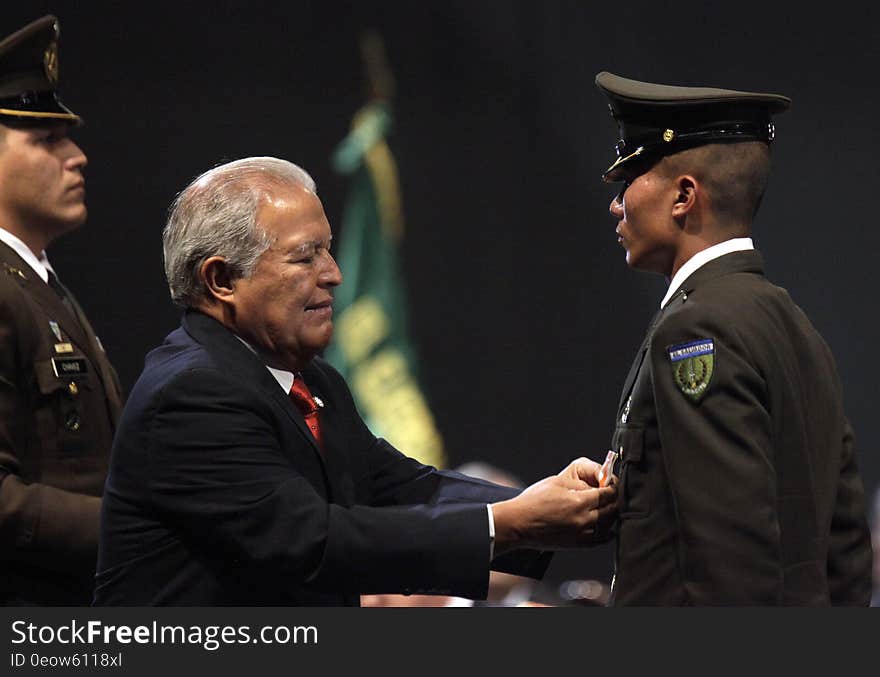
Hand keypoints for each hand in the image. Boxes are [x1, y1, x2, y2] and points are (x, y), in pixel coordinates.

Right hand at [490, 457, 617, 553]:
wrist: (518, 524)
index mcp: (579, 501)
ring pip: (609, 525)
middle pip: (612, 509)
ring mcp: (582, 534)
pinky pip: (601, 539)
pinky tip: (607, 527)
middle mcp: (583, 519)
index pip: (608, 494)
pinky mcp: (578, 544)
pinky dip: (608, 532)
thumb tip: (596, 485)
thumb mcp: (557, 482)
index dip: (612, 487)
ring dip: (611, 515)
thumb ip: (580, 483)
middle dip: (614, 500)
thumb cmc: (533, 502)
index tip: (611, 485)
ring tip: (607, 508)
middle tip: (610, 495)